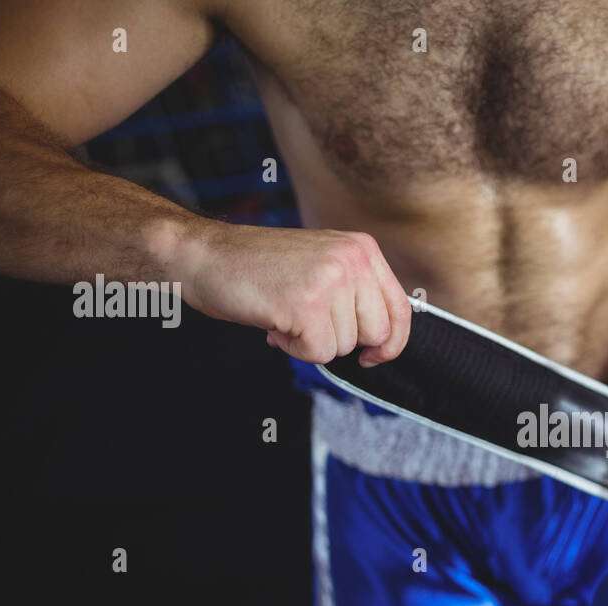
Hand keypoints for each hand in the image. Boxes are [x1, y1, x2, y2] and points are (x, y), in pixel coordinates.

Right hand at [175, 222, 411, 364]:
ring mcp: (331, 280)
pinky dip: (295, 349)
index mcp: (362, 249)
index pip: (401, 308)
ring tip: (285, 315)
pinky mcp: (306, 304)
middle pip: (376, 333)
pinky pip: (319, 353)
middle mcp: (353, 260)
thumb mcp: (321, 265)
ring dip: (313, 343)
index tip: (373, 356)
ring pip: (345, 346)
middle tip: (307, 322)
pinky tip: (276, 325)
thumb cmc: (259, 268)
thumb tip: (381, 344)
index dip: (392, 342)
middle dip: (343, 341)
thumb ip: (355, 294)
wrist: (206, 256)